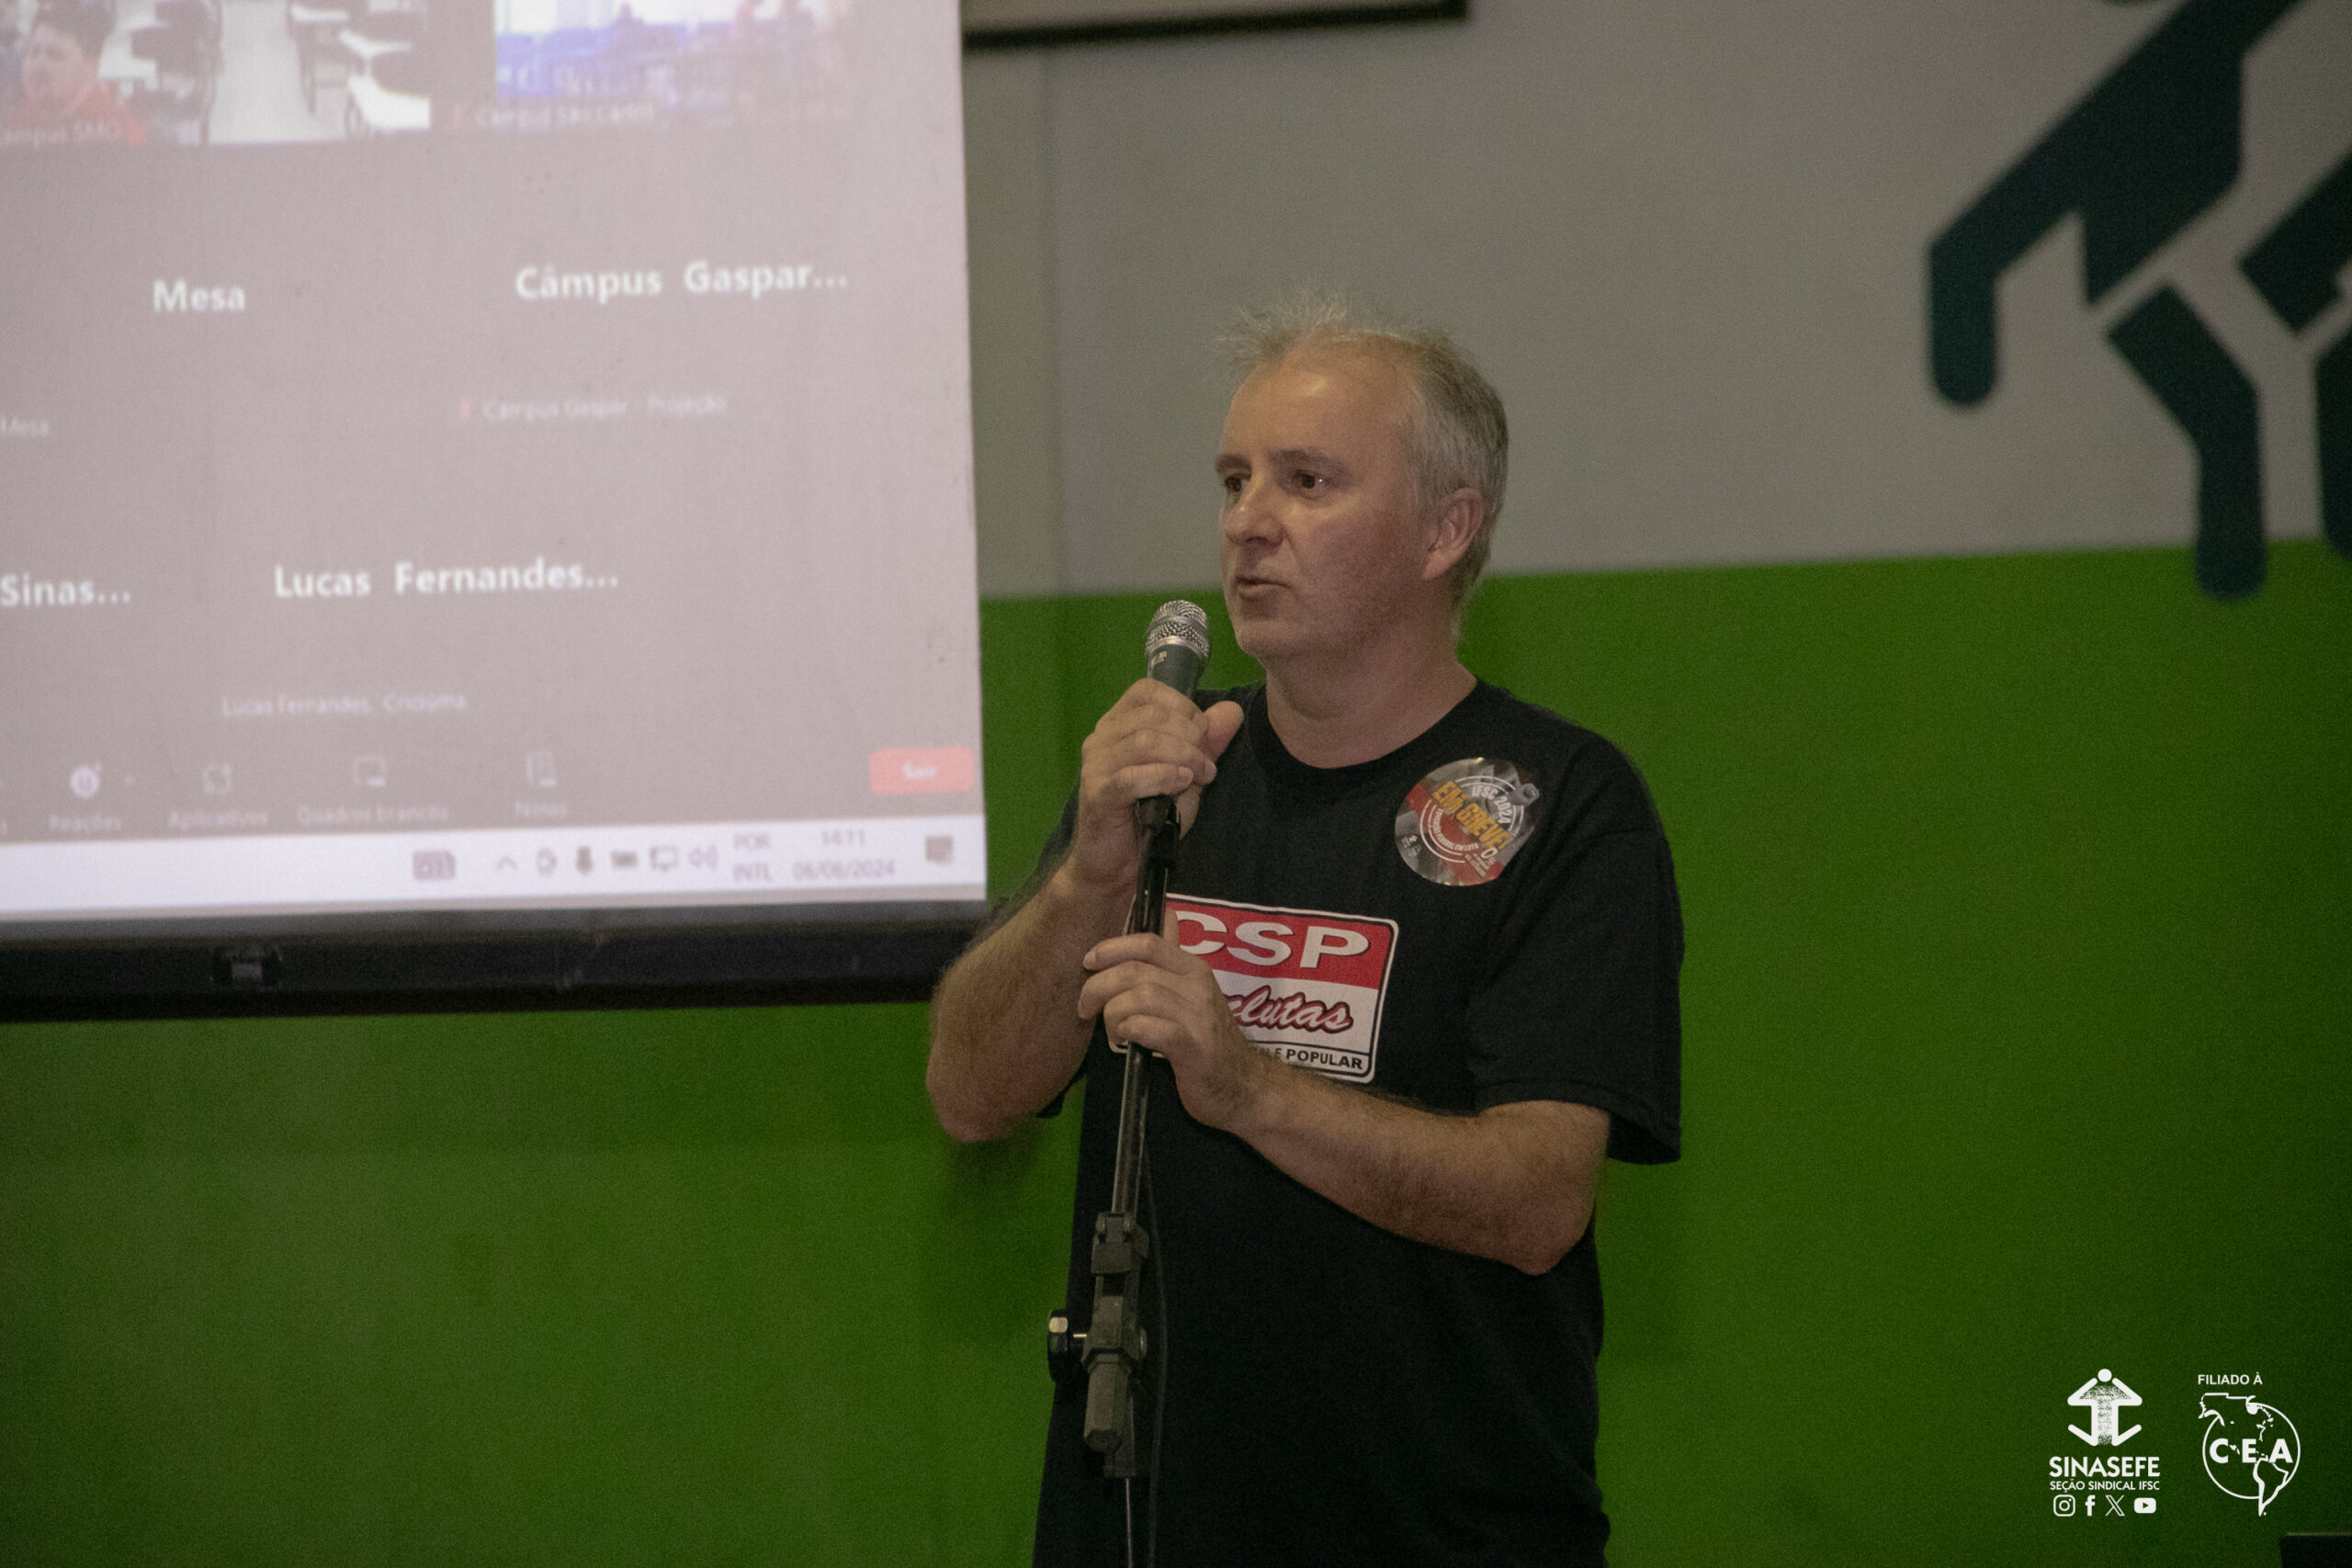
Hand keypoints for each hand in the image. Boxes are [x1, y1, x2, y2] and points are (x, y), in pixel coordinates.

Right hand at [1061, 680, 1245, 896]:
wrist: (1120, 866)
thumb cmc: (1150, 817)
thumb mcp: (1187, 775)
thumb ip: (1207, 743)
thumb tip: (1232, 711)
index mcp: (1118, 724)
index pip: (1147, 691)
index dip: (1182, 706)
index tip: (1203, 734)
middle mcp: (1100, 738)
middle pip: (1152, 716)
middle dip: (1191, 737)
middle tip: (1208, 765)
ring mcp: (1095, 766)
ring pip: (1145, 741)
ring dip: (1184, 757)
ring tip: (1200, 777)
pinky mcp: (1097, 795)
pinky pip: (1132, 777)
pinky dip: (1165, 776)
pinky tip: (1181, 784)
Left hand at [1078, 923, 1277, 1134]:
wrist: (1243, 1086)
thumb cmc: (1208, 1042)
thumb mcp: (1192, 995)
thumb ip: (1172, 962)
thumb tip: (1165, 916)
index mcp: (1193, 969)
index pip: (1147, 942)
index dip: (1111, 948)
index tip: (1088, 963)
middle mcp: (1197, 986)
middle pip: (1135, 970)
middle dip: (1098, 987)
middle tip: (1086, 1009)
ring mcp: (1198, 1016)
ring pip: (1140, 996)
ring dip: (1113, 1014)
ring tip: (1113, 1033)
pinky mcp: (1194, 1048)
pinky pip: (1152, 1028)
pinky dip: (1130, 1031)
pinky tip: (1126, 1043)